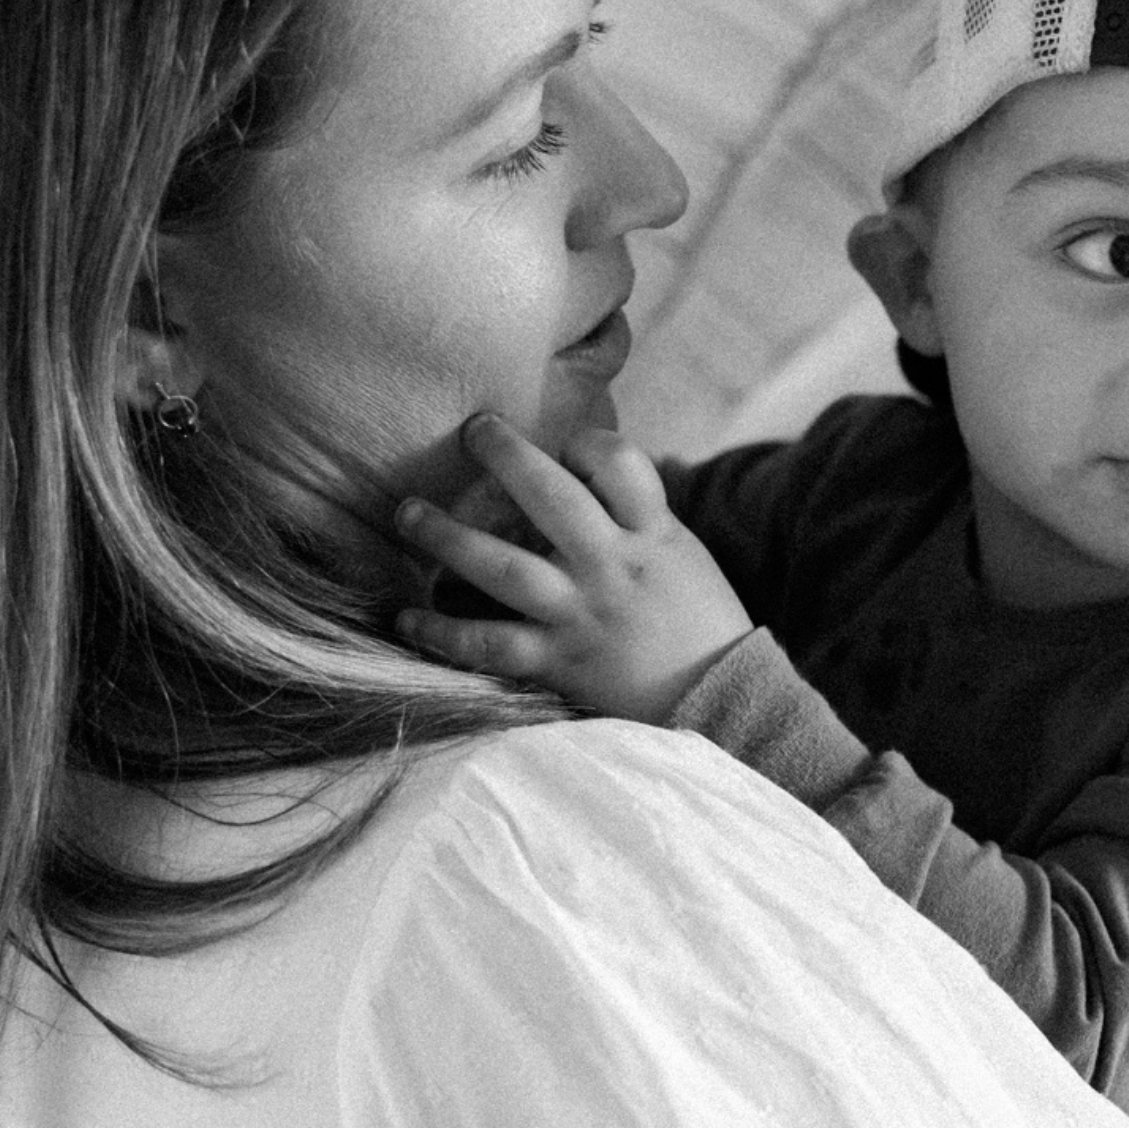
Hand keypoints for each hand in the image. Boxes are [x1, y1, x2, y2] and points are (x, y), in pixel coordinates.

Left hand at [395, 415, 752, 723]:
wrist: (721, 697)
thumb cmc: (697, 618)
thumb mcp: (679, 550)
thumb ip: (632, 512)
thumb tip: (572, 467)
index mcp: (651, 532)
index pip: (618, 462)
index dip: (585, 442)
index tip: (565, 445)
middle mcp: (612, 567)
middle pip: (553, 499)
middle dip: (507, 457)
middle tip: (471, 430)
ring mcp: (582, 614)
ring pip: (505, 569)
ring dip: (449, 539)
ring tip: (408, 514)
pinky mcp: (560, 660)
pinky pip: (491, 644)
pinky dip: (444, 633)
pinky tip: (407, 617)